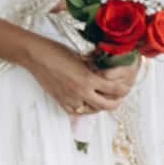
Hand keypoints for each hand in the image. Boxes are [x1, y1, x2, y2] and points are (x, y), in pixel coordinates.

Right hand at [22, 38, 137, 115]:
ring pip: (93, 110)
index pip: (113, 89)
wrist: (36, 56)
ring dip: (100, 106)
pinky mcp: (62, 103)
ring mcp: (71, 99)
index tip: (127, 88)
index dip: (123, 90)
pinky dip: (85, 109)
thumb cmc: (57, 52)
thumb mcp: (80, 57)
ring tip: (103, 100)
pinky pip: (78, 112)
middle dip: (116, 103)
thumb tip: (103, 69)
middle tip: (119, 99)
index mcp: (88, 79)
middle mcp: (81, 92)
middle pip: (106, 105)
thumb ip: (93, 67)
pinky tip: (87, 103)